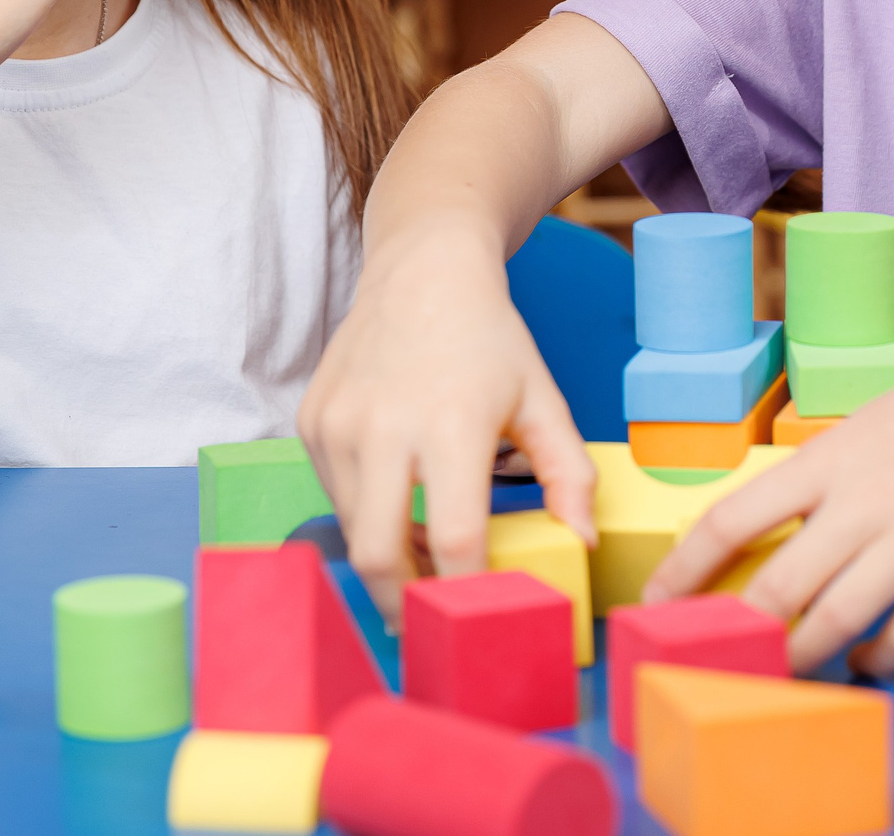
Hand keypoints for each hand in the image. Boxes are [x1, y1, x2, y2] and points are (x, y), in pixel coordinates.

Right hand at [299, 217, 597, 625]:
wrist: (421, 271)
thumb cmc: (489, 340)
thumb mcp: (542, 400)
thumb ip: (569, 474)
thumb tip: (582, 544)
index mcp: (451, 423)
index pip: (454, 537)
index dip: (467, 589)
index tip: (484, 617)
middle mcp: (383, 426)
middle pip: (377, 554)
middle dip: (405, 603)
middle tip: (433, 621)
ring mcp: (336, 424)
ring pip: (351, 530)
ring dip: (387, 558)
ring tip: (425, 556)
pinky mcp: (310, 422)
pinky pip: (333, 495)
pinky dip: (364, 516)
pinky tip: (398, 502)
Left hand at [645, 339, 893, 675]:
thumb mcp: (861, 426)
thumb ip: (812, 478)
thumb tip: (753, 532)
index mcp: (827, 459)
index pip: (732, 518)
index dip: (685, 569)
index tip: (656, 604)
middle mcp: (864, 501)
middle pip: (778, 587)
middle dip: (738, 634)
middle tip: (715, 660)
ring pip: (836, 622)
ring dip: (799, 658)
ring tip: (783, 671)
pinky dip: (876, 661)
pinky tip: (863, 661)